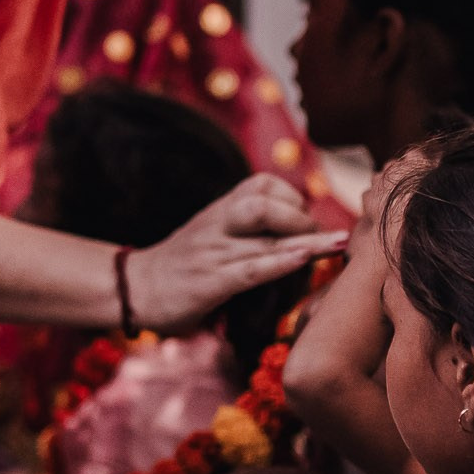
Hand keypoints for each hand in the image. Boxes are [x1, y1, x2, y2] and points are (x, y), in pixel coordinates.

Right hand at [126, 175, 348, 333]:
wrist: (134, 289)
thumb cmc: (180, 266)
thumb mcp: (209, 235)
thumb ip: (243, 230)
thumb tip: (295, 235)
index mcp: (219, 211)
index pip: (263, 185)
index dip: (292, 198)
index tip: (306, 219)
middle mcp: (217, 226)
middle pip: (264, 203)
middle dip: (300, 217)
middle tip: (320, 241)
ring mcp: (213, 254)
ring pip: (264, 238)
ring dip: (307, 240)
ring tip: (339, 243)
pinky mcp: (210, 283)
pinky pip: (250, 269)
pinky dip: (281, 263)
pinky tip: (304, 259)